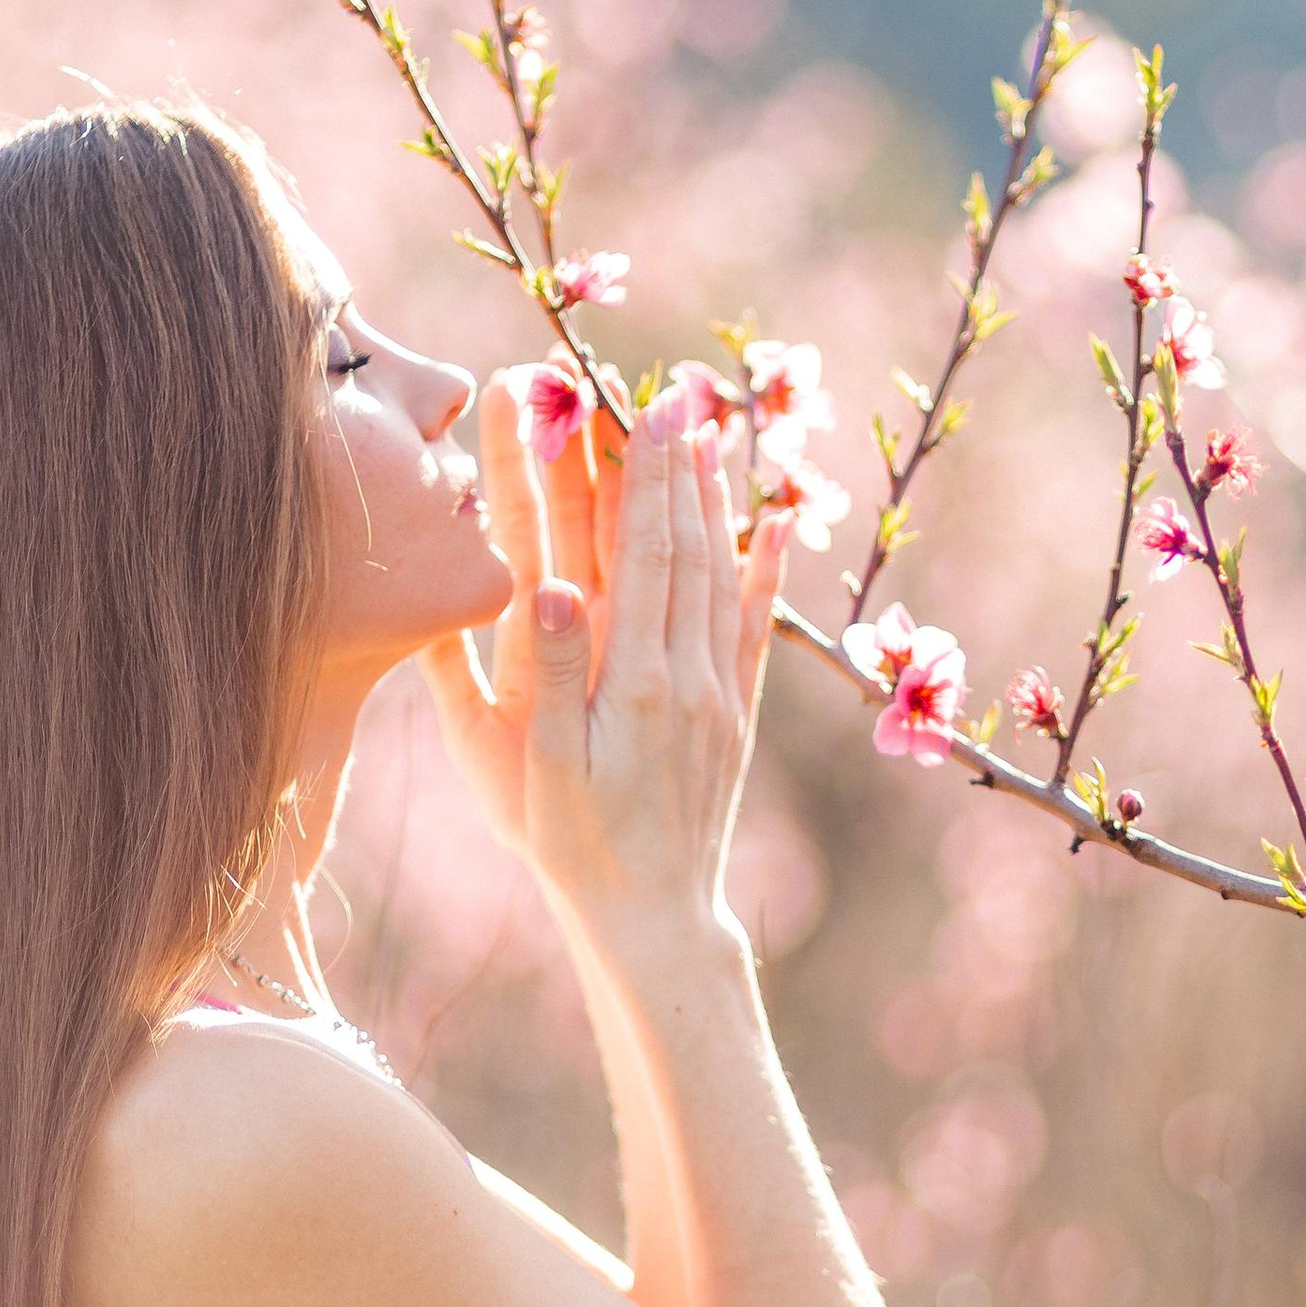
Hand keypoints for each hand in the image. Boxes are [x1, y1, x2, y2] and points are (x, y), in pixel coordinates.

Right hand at [418, 370, 791, 950]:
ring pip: (719, 573)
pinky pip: (754, 625)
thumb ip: (543, 674)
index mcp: (625, 681)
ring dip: (714, 498)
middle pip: (679, 545)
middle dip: (673, 465)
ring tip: (712, 431)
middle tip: (673, 392)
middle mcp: (681, 674)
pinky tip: (775, 521)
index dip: (629, 476)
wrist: (651, 914)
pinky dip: (766, 568)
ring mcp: (716, 691)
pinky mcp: (736, 712)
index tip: (626, 407)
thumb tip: (549, 587)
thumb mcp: (530, 767)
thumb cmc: (570, 843)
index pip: (631, 552)